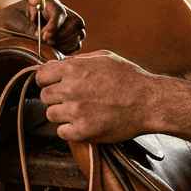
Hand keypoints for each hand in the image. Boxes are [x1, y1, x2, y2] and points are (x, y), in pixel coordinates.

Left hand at [0, 0, 84, 53]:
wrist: (5, 27)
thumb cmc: (8, 21)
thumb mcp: (14, 21)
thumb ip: (28, 27)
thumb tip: (40, 36)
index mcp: (48, 2)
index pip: (60, 12)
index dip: (55, 26)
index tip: (44, 37)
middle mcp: (60, 11)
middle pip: (76, 22)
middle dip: (63, 35)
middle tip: (47, 43)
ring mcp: (66, 24)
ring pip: (78, 33)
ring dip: (65, 43)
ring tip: (48, 47)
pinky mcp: (66, 37)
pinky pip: (76, 44)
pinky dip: (68, 49)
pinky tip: (53, 51)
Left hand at [35, 51, 158, 142]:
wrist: (149, 102)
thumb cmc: (129, 78)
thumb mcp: (103, 57)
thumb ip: (77, 60)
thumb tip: (54, 65)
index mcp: (73, 69)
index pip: (41, 76)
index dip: (47, 81)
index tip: (55, 85)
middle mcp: (70, 89)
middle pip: (45, 96)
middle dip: (56, 97)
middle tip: (74, 99)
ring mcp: (75, 112)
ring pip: (51, 115)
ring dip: (63, 114)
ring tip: (81, 111)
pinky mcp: (82, 131)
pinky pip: (62, 132)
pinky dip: (71, 130)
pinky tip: (84, 123)